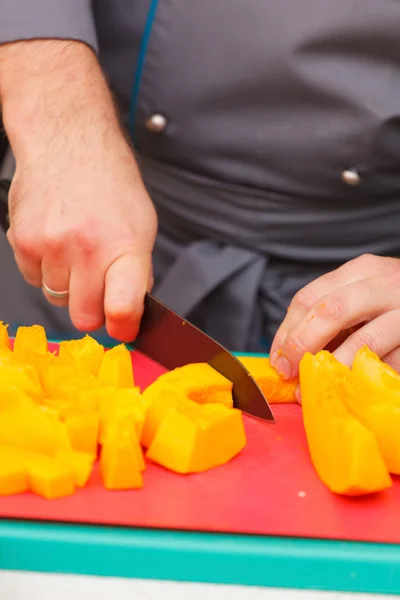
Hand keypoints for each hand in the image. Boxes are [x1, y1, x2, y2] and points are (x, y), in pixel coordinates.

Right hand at [0, 40, 156, 341]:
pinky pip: (34, 279)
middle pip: (85, 316)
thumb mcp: (141, 224)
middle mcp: (87, 247)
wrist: (68, 141)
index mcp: (125, 244)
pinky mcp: (23, 242)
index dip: (123, 326)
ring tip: (75, 249)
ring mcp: (51, 246)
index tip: (123, 329)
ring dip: (67, 285)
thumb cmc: (108, 180)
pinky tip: (56, 240)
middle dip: (93, 308)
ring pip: (57, 299)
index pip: (123, 305)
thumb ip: (136, 271)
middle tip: (98, 285)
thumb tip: (128, 311)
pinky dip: (45, 269)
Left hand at [270, 254, 399, 383]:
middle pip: (331, 310)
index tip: (277, 358)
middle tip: (289, 372)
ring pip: (364, 340)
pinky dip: (367, 376)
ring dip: (333, 368)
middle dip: (303, 345)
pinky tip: (354, 387)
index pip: (310, 296)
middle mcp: (384, 284)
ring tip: (315, 388)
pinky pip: (392, 361)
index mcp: (361, 270)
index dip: (287, 330)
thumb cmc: (397, 301)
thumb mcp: (365, 293)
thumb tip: (288, 353)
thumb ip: (333, 313)